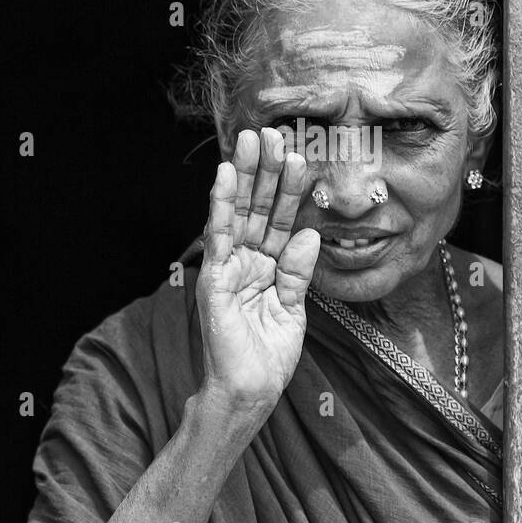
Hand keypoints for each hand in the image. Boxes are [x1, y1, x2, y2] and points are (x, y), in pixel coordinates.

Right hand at [196, 128, 320, 412]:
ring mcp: (227, 266)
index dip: (288, 189)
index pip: (278, 218)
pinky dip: (221, 204)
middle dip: (264, 170)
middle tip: (272, 132)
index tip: (299, 155)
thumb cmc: (268, 356)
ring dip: (245, 174)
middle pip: (256, 206)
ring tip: (252, 139)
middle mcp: (245, 260)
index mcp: (266, 266)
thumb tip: (308, 233)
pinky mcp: (214, 278)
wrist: (250, 391)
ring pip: (238, 211)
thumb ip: (298, 271)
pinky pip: (218, 235)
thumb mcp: (293, 308)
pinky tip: (226, 175)